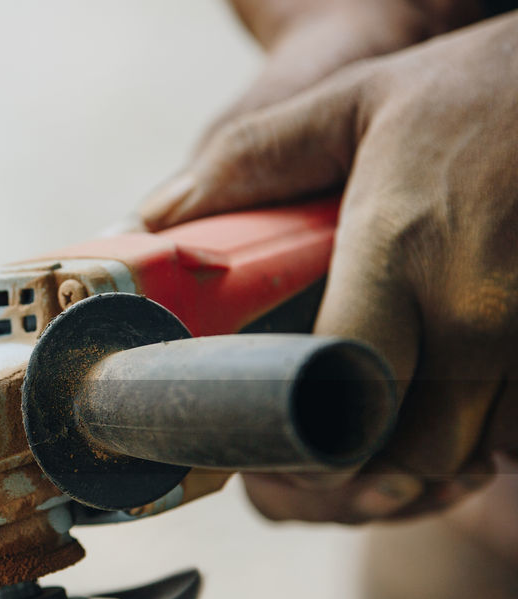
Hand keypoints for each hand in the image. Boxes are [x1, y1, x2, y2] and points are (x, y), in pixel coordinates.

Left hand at [139, 13, 517, 522]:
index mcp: (401, 248)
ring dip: (423, 462)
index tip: (269, 444)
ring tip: (381, 431)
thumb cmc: (480, 90)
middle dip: (356, 467)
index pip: (338, 394)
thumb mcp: (357, 101)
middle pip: (407, 451)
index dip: (299, 443)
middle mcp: (479, 304)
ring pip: (472, 456)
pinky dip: (484, 443)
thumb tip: (154, 216)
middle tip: (317, 447)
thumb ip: (253, 158)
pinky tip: (450, 409)